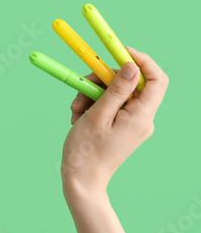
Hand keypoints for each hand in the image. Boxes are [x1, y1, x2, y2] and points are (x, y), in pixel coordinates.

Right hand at [62, 48, 167, 194]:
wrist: (82, 180)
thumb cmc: (87, 151)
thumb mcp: (98, 115)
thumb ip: (116, 89)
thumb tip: (132, 66)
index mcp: (141, 117)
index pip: (156, 79)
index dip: (141, 60)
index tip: (118, 51)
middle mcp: (142, 119)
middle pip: (129, 83)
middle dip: (102, 79)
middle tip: (82, 83)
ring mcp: (132, 123)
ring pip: (116, 92)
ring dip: (92, 93)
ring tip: (75, 108)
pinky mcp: (121, 126)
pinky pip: (110, 105)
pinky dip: (92, 104)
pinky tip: (78, 115)